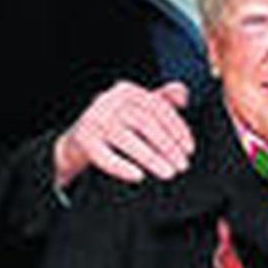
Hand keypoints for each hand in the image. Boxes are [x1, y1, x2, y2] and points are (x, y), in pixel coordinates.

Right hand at [52, 81, 192, 187]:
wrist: (78, 139)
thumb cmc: (115, 123)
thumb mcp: (137, 107)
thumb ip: (162, 99)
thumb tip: (184, 94)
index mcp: (126, 90)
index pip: (158, 107)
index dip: (178, 129)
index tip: (189, 148)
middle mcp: (108, 101)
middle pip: (145, 123)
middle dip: (168, 146)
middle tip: (182, 165)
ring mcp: (95, 121)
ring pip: (128, 140)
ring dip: (152, 159)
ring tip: (168, 173)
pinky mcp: (84, 141)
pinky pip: (106, 157)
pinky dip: (123, 167)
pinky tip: (139, 176)